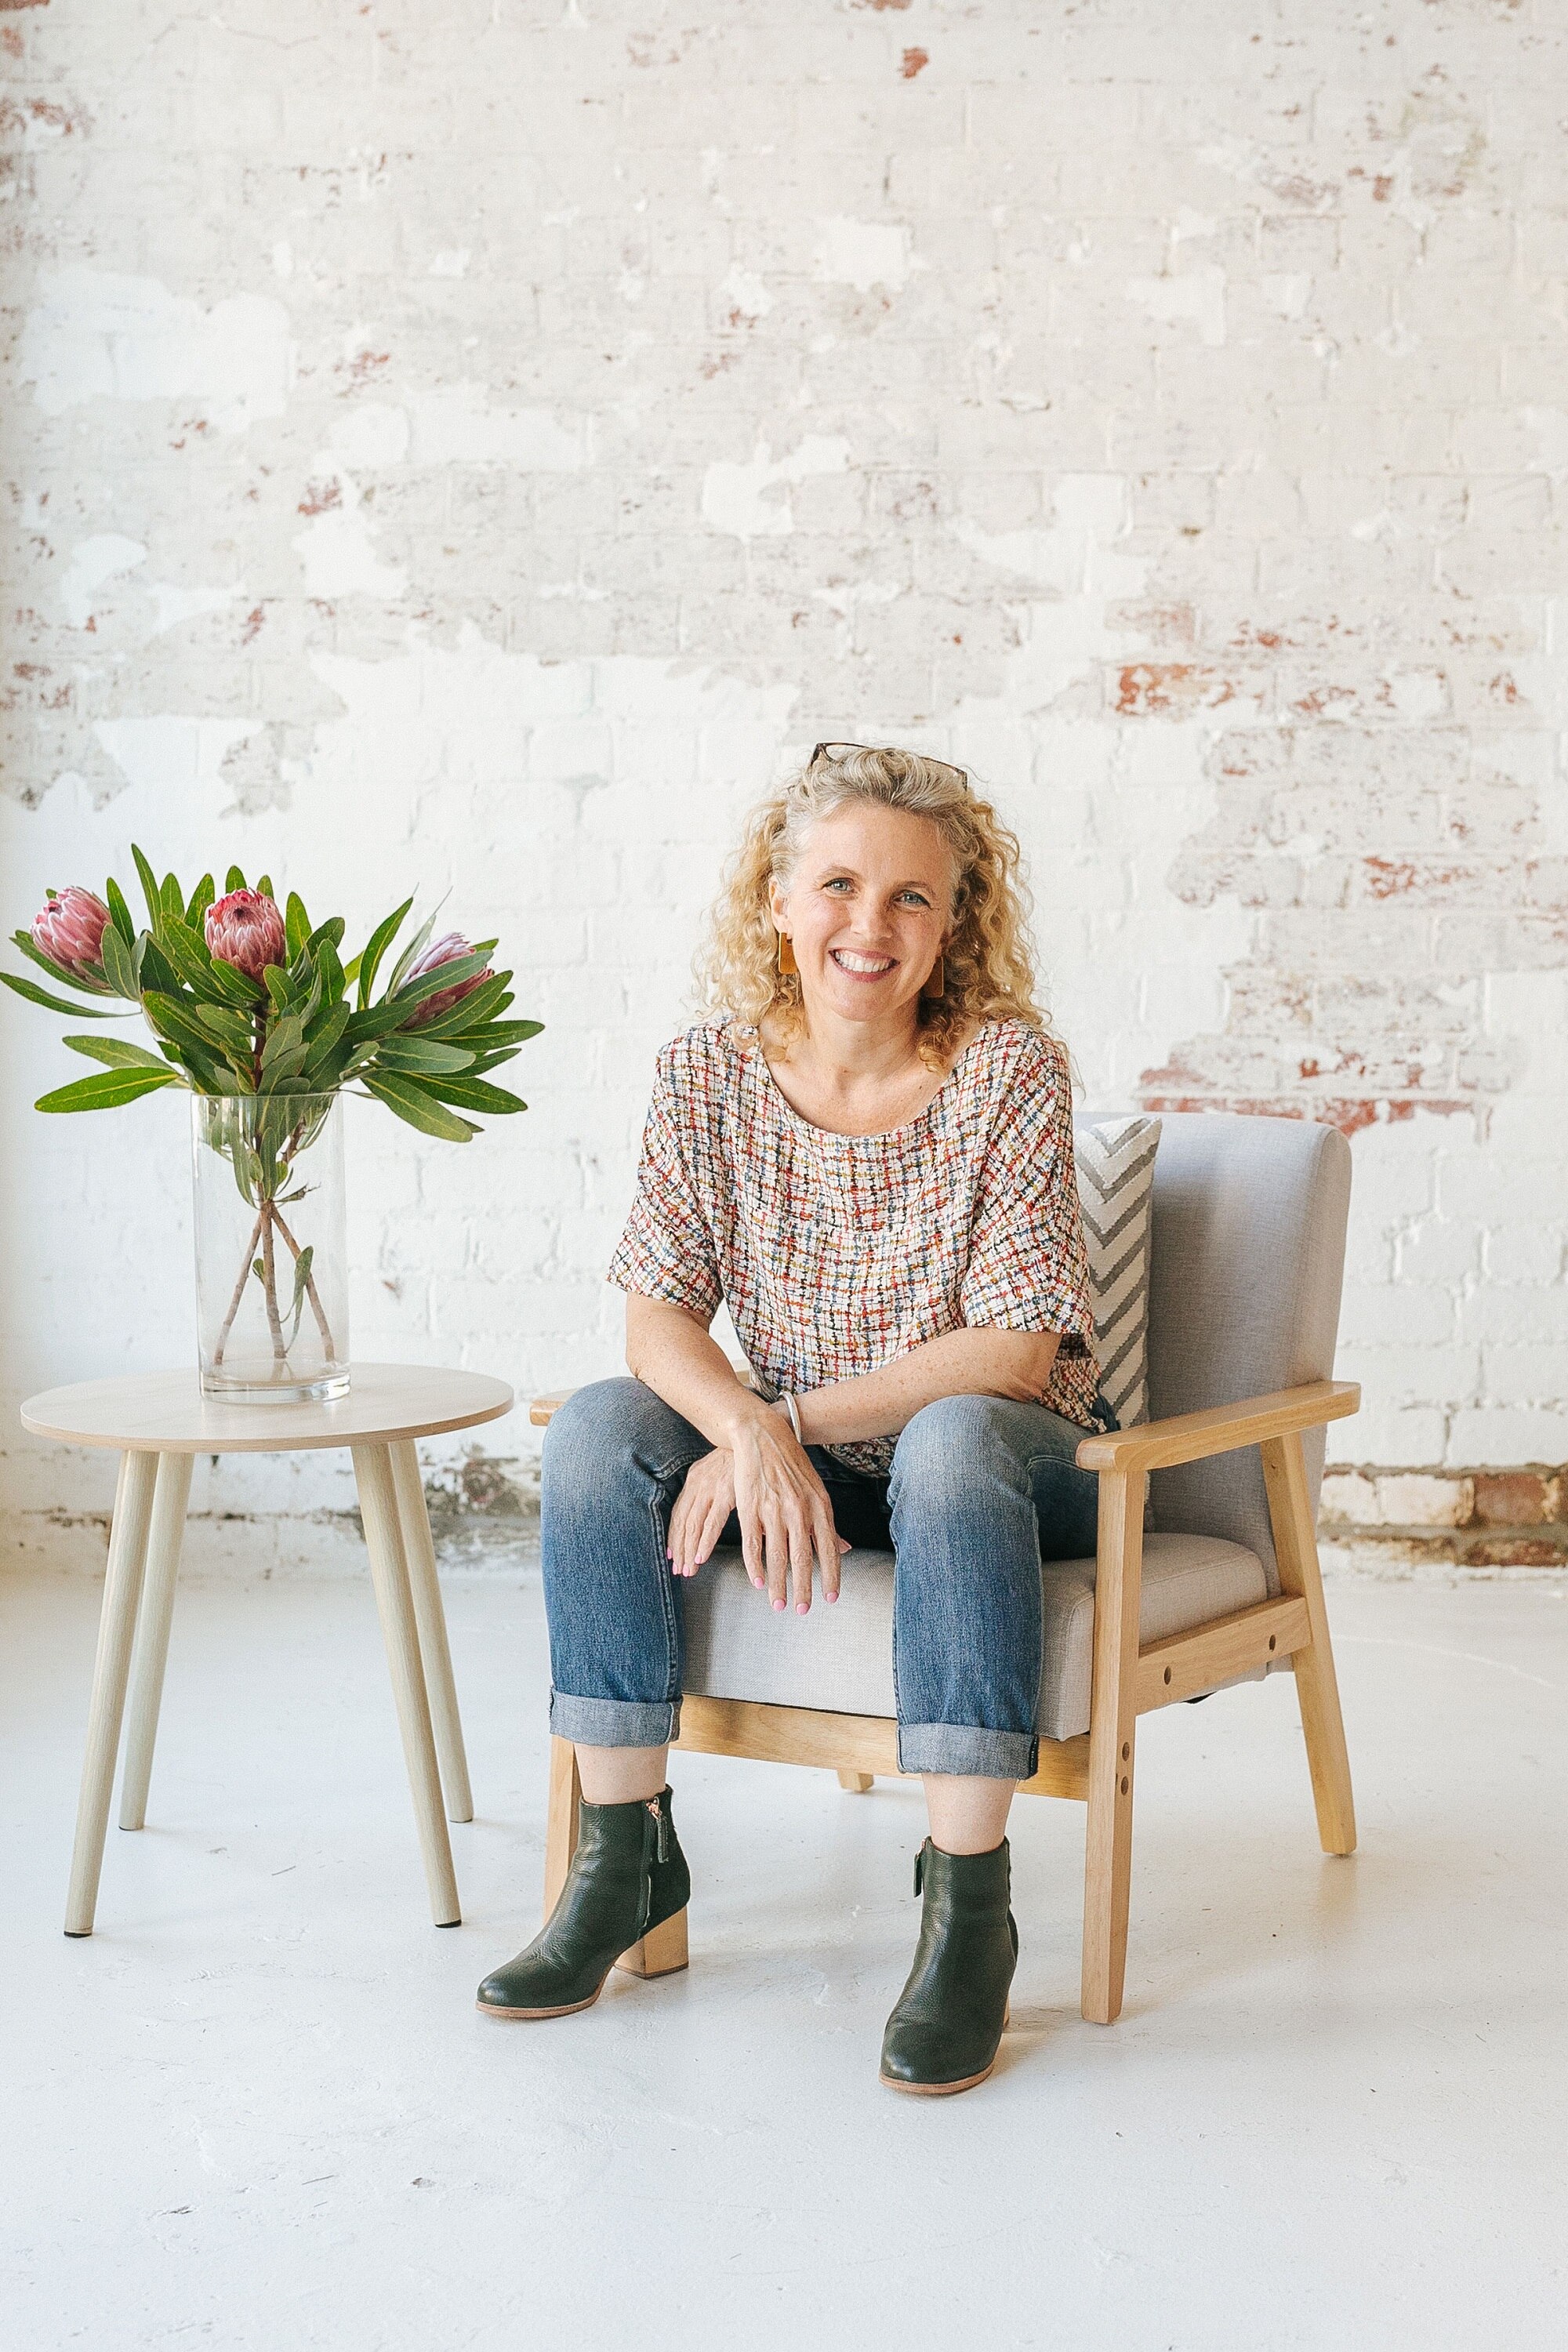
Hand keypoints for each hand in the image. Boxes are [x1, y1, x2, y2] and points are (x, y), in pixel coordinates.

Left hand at [667, 1448, 737, 1578]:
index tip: (672, 1554)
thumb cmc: (744, 1455)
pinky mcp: (727, 1492)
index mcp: (695, 1478)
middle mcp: (699, 1483)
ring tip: (688, 1571)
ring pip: (693, 1526)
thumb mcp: (722, 1471)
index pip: (679, 1513)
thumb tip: (711, 1515)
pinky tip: (701, 1557)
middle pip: (682, 1523)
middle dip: (679, 1549)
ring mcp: (711, 1488)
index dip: (674, 1536)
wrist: (760, 1434)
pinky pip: (712, 1523)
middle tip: (677, 1570)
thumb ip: (715, 1491)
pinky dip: (704, 1541)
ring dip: (689, 1551)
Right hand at [725, 1401, 849, 1614]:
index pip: (828, 1549)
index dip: (831, 1576)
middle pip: (802, 1558)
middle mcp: (798, 1510)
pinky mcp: (749, 1509)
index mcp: (819, 1506)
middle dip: (804, 1588)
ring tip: (778, 1604)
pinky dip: (754, 1566)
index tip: (831, 1599)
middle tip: (804, 1611)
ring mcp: (772, 1510)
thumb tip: (845, 1550)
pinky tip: (757, 1582)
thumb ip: (827, 1524)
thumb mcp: (817, 1491)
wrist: (763, 1436)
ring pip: (776, 1556)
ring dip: (778, 1584)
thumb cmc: (793, 1466)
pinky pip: (752, 1545)